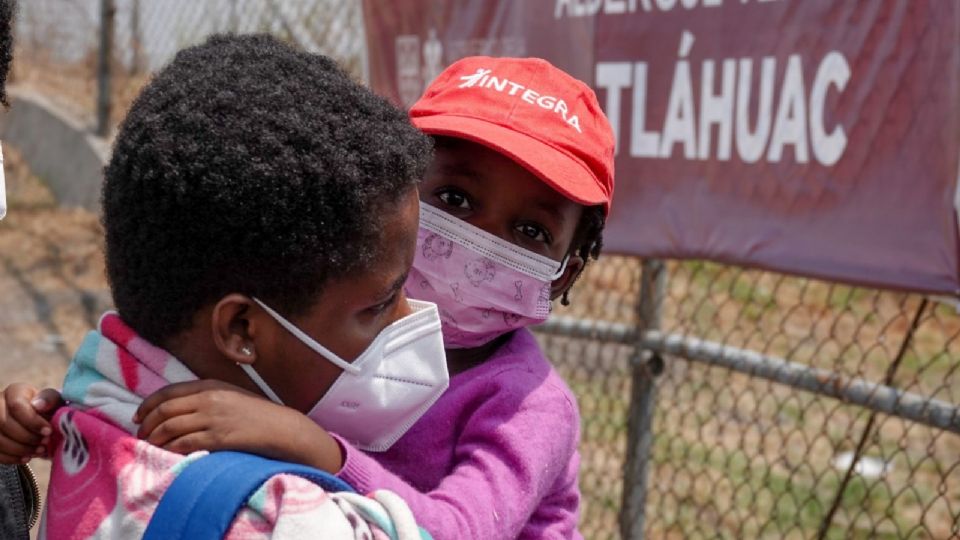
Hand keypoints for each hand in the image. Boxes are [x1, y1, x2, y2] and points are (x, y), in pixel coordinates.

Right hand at [0, 383, 63, 463]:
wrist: (40, 422)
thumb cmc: (48, 409)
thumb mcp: (54, 402)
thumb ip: (50, 400)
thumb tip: (38, 405)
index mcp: (15, 392)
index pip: (17, 406)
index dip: (32, 421)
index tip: (48, 432)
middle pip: (4, 423)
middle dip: (27, 437)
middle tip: (44, 444)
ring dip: (19, 449)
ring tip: (38, 452)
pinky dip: (11, 457)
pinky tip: (26, 458)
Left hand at [135, 380, 342, 472]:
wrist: (282, 428)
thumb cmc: (257, 414)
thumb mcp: (231, 396)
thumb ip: (206, 397)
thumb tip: (178, 408)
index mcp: (210, 385)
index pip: (168, 392)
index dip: (148, 405)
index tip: (138, 416)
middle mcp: (208, 399)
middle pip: (164, 410)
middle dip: (147, 424)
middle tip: (141, 435)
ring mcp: (212, 418)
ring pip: (169, 427)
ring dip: (154, 439)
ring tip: (150, 447)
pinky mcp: (217, 437)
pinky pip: (183, 443)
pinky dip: (169, 449)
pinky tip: (166, 454)